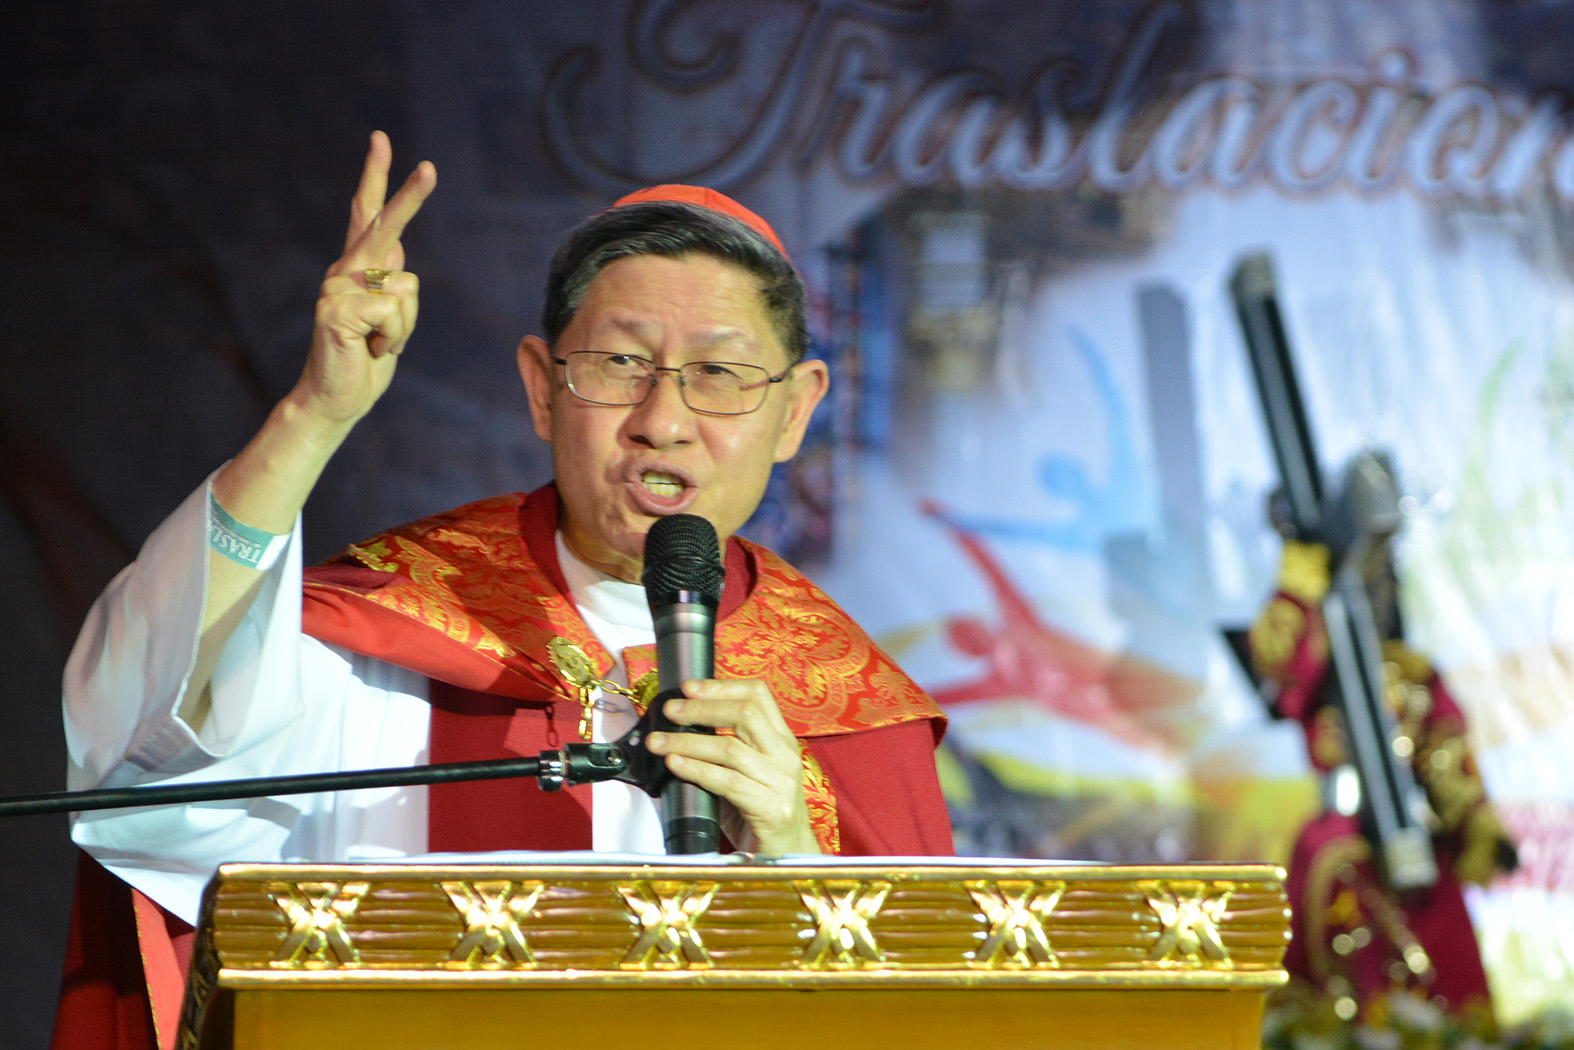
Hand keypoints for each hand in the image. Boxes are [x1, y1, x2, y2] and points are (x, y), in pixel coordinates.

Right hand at [290, 130, 436, 431]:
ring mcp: (336, 287)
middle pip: (384, 226)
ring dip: (404, 327)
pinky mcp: (336, 309)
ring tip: (377, 344)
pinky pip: (392, 312)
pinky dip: (393, 339)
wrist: (336, 399)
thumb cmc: (365, 361)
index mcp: (358, 268)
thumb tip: (400, 257)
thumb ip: (392, 285)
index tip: (380, 139)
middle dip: (409, 197)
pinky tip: (369, 349)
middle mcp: (344, 270)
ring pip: (405, 288)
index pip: (366, 214)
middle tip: (431, 167)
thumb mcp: (390, 320)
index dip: (375, 177)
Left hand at [646, 679, 821, 855]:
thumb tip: (677, 731)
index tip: (689, 687)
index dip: (721, 686)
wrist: (787, 855)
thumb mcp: (746, 773)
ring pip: (730, 748)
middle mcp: (785, 755)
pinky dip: (697, 770)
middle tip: (670, 711)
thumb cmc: (760, 813)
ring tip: (659, 742)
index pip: (758, 695)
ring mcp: (781, 782)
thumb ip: (722, 751)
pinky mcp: (771, 809)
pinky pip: (727, 782)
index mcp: (781, 740)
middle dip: (701, 709)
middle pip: (745, 713)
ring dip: (688, 741)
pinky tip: (676, 765)